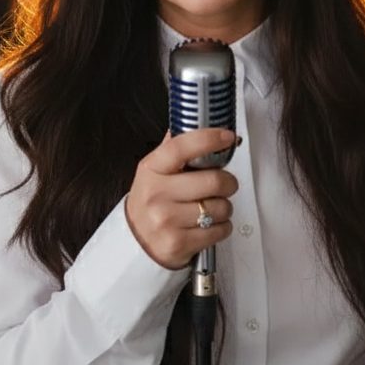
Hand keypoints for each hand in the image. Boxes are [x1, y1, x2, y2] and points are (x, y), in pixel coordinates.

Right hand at [126, 129, 238, 269]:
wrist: (136, 242)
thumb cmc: (152, 201)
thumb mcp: (154, 171)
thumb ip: (174, 148)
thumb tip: (195, 121)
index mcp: (151, 170)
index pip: (181, 147)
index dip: (208, 139)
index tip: (226, 136)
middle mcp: (156, 195)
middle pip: (213, 181)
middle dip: (228, 182)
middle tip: (224, 184)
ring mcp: (166, 221)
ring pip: (220, 207)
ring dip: (224, 207)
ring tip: (211, 207)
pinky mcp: (178, 244)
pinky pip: (220, 230)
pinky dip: (222, 227)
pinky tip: (207, 225)